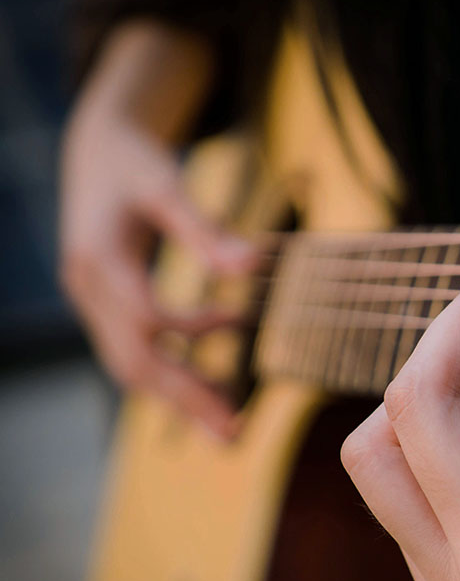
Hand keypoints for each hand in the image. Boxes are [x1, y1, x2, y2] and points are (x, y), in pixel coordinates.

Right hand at [59, 23, 255, 437]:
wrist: (95, 148)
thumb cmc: (134, 160)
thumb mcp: (167, 184)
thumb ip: (204, 228)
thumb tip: (252, 265)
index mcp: (99, 258)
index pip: (143, 316)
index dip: (190, 331)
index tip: (239, 325)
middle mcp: (86, 289)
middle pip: (133, 360)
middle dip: (185, 397)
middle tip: (235, 432)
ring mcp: (90, 303)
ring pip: (131, 366)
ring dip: (180, 396)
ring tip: (229, 422)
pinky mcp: (104, 307)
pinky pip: (134, 353)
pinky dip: (173, 371)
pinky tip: (213, 379)